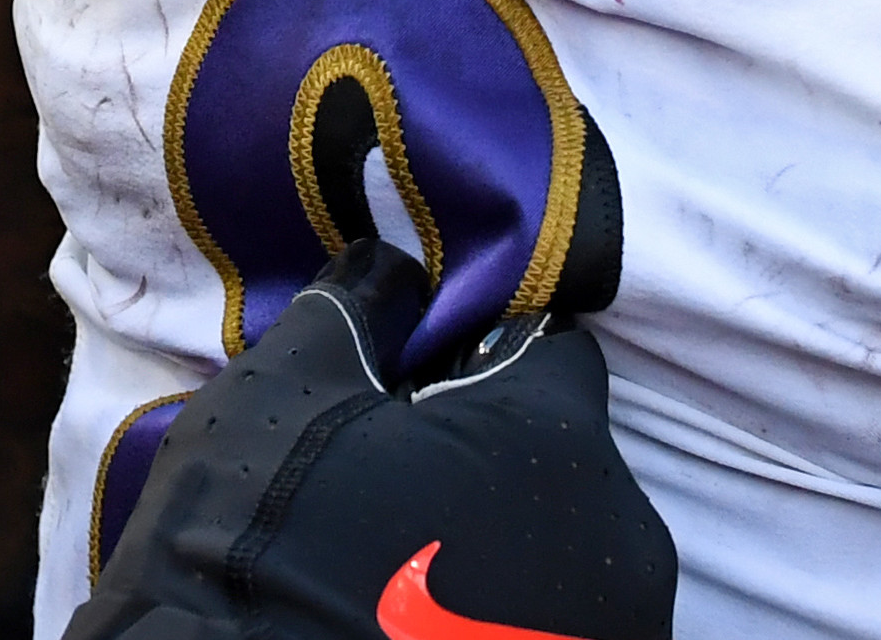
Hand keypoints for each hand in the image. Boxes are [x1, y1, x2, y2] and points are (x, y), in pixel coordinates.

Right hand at [67, 241, 675, 639]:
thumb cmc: (261, 546)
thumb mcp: (281, 393)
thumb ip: (356, 312)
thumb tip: (393, 275)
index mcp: (556, 440)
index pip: (545, 350)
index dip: (469, 360)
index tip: (401, 390)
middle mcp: (619, 543)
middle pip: (558, 461)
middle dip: (484, 462)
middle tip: (380, 491)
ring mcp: (611, 633)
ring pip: (560, 551)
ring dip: (495, 547)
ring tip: (387, 574)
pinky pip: (550, 620)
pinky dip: (497, 617)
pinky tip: (407, 625)